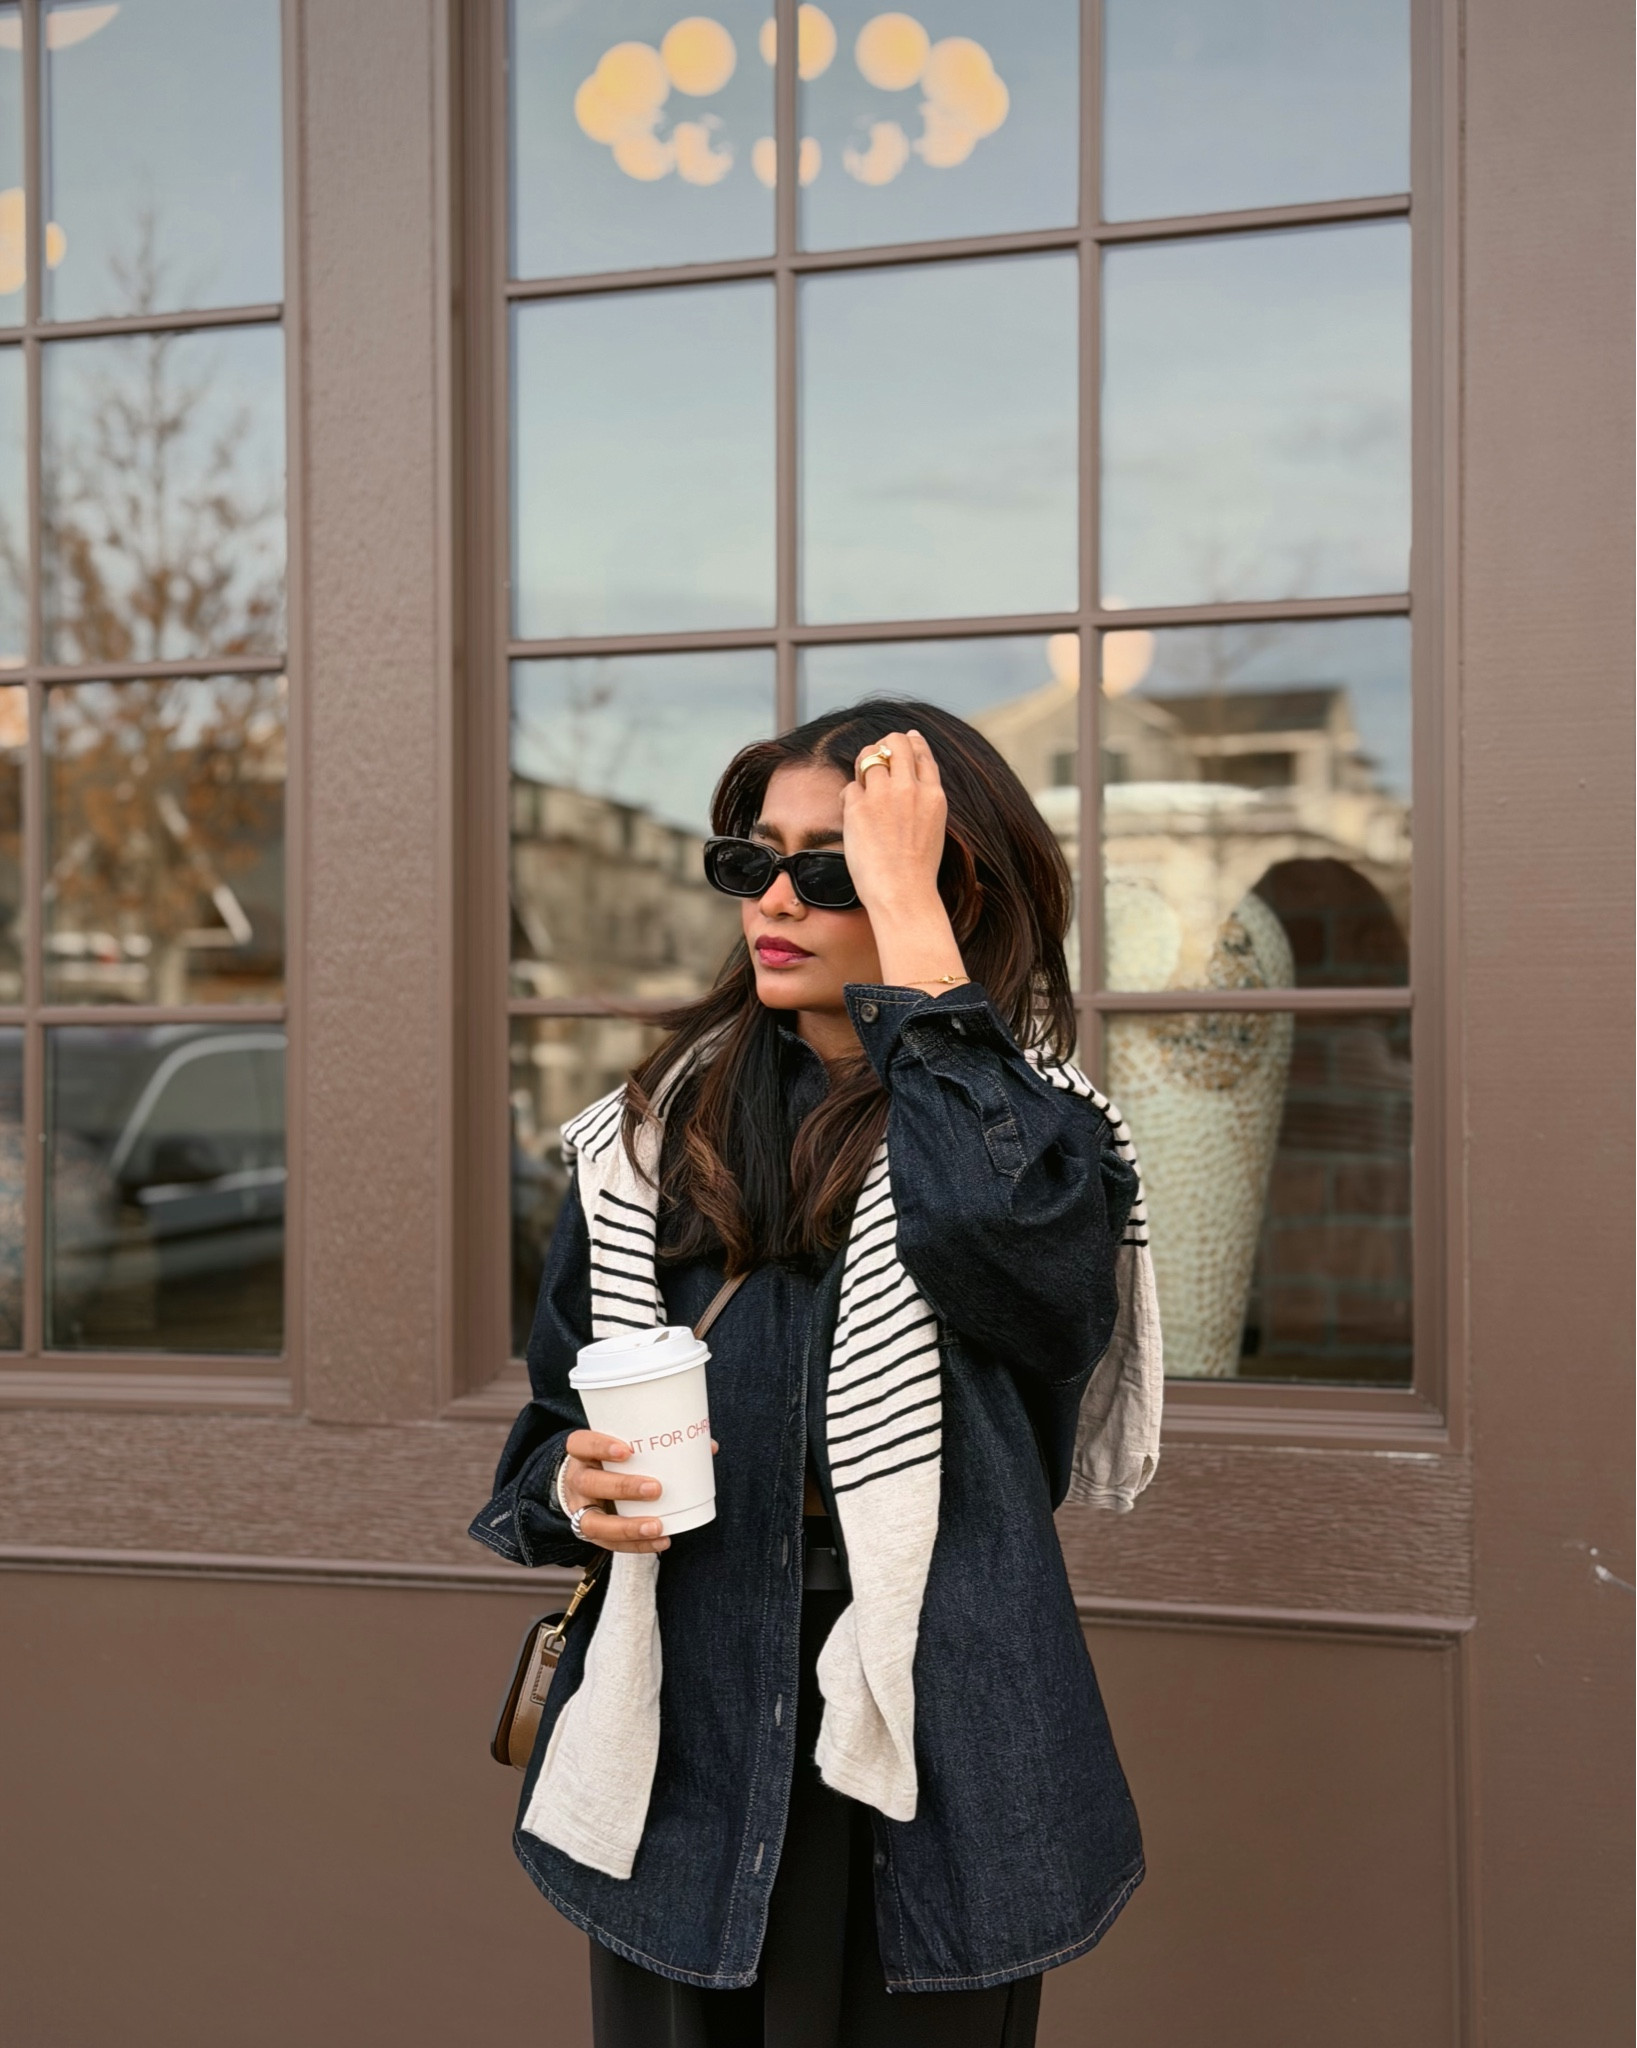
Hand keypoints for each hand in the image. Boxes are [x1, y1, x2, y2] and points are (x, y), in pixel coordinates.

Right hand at [558, 1429, 718, 1554]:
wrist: (585, 1486)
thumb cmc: (614, 1462)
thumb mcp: (625, 1447)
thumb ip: (661, 1445)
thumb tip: (708, 1446)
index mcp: (583, 1452)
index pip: (581, 1444)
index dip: (600, 1447)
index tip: (627, 1450)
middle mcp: (577, 1480)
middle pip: (589, 1483)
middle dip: (622, 1487)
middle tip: (655, 1488)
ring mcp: (581, 1509)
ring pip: (593, 1522)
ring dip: (627, 1526)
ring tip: (657, 1525)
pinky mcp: (591, 1532)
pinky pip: (609, 1544)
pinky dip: (636, 1546)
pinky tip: (661, 1541)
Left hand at [840, 730, 967, 989]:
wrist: (904, 894)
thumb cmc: (917, 872)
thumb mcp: (933, 829)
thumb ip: (924, 802)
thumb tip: (912, 782)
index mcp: (933, 795)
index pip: (921, 753)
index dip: (910, 742)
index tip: (905, 739)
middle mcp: (909, 789)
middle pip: (895, 743)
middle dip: (884, 745)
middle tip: (876, 756)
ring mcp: (883, 795)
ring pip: (868, 756)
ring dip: (863, 765)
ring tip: (862, 783)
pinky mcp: (858, 807)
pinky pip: (850, 787)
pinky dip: (850, 798)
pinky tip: (853, 816)